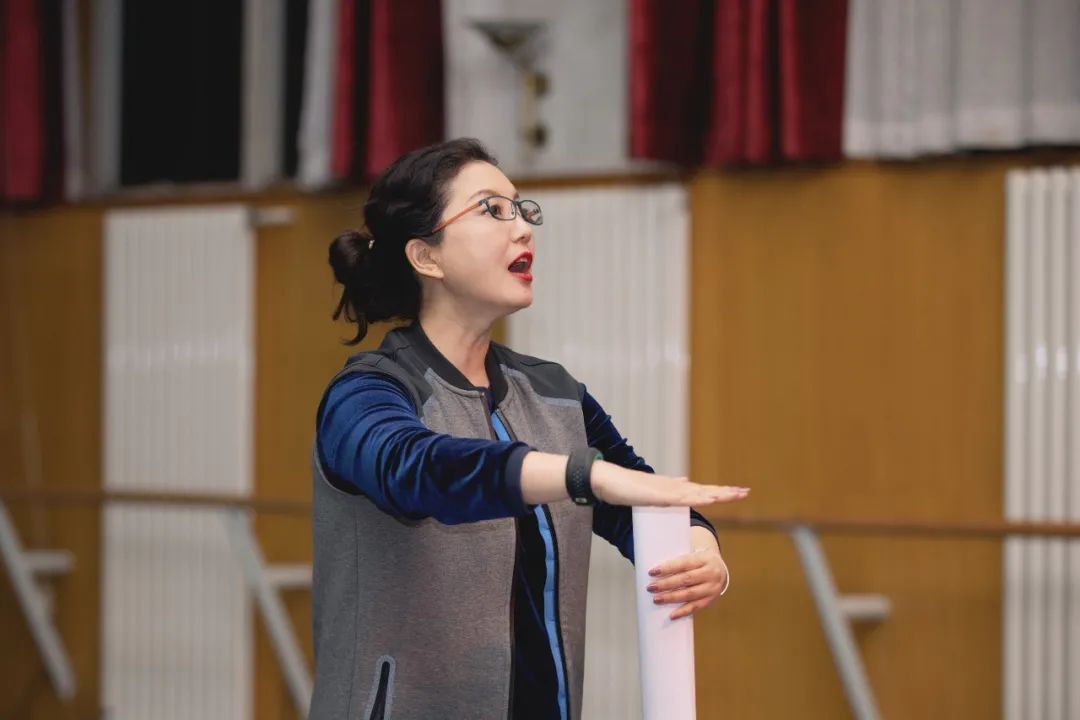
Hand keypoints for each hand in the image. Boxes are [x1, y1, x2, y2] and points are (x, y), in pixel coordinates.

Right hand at [591, 461, 749, 507]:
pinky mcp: (659, 495)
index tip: (737, 492)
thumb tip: (685, 482)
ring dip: (718, 494)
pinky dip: (698, 498)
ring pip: (699, 493)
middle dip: (726, 492)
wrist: (607, 480)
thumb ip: (669, 487)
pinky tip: (710, 499)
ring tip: (736, 494)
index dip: (719, 491)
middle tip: (746, 492)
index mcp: (674, 488)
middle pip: (705, 490)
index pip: (702, 490)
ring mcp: (668, 490)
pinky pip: (683, 498)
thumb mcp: (652, 490)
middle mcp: (674, 486)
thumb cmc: (626, 487)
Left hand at [646, 529, 728, 619]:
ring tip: (656, 599)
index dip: (667, 568)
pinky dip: (683, 611)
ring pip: (690, 594)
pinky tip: (671, 615)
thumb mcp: (693, 556)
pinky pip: (696, 607)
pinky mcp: (711, 600)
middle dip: (666, 584)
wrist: (721, 569)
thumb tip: (655, 573)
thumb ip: (678, 563)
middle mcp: (709, 573)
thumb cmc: (699, 562)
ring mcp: (712, 588)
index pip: (683, 563)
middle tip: (650, 587)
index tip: (652, 572)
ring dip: (671, 598)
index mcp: (703, 559)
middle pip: (686, 579)